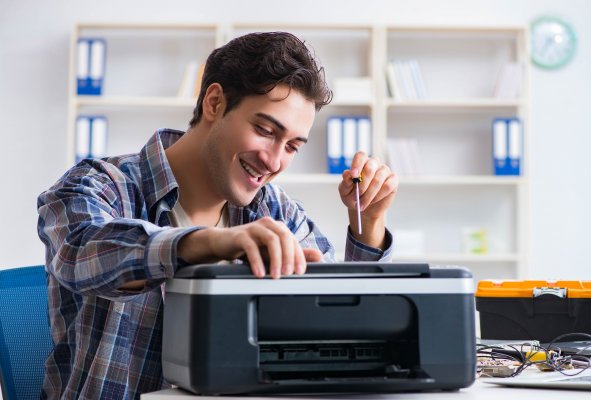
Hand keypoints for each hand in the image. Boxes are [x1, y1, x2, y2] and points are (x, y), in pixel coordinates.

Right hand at [178, 217, 322, 278]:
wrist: (223, 243)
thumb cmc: (250, 246)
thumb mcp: (274, 252)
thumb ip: (295, 253)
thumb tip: (319, 256)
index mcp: (278, 228)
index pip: (293, 240)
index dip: (299, 256)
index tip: (300, 273)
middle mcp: (268, 224)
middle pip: (284, 237)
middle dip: (289, 257)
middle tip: (289, 274)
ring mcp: (254, 228)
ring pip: (271, 240)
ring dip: (275, 259)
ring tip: (275, 275)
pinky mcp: (240, 235)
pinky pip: (251, 246)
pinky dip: (256, 261)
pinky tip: (259, 273)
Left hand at [338, 152, 397, 245]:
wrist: (363, 211)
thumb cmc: (352, 198)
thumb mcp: (344, 192)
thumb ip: (345, 183)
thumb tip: (348, 174)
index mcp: (360, 164)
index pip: (360, 155)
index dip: (357, 163)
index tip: (353, 175)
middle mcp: (374, 165)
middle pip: (372, 164)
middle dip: (364, 180)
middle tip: (358, 193)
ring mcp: (385, 172)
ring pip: (381, 176)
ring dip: (370, 191)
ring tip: (363, 203)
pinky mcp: (394, 181)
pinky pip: (389, 185)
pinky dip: (380, 194)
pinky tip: (374, 201)